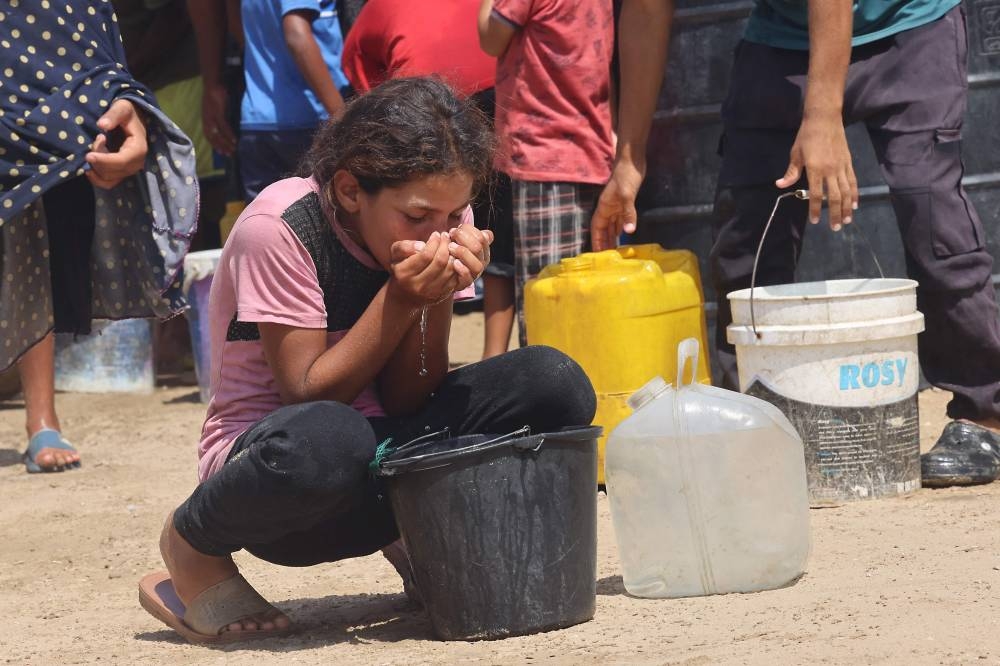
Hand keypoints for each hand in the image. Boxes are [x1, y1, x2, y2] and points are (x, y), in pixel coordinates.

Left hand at [85, 99, 147, 188]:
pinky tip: (90, 166)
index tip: (88, 155)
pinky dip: (96, 178)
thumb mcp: (122, 108)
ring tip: (94, 150)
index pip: (122, 161)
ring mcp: (129, 170)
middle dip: (98, 160)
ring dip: (96, 168)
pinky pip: (108, 183)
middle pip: (114, 171)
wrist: (132, 119)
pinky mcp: (122, 173)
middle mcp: (136, 163)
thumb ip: (113, 115)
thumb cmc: (128, 113)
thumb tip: (101, 125)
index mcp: (139, 149)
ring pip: (109, 178)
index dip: (104, 161)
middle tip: (95, 141)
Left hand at [201, 80, 236, 155]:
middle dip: (220, 146)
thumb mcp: (215, 105)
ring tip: (233, 149)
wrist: (213, 81)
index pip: (207, 134)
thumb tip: (226, 122)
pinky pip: (224, 126)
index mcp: (205, 117)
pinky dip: (229, 134)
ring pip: (217, 133)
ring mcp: (211, 115)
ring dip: (225, 142)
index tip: (221, 152)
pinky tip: (235, 140)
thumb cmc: (215, 91)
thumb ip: (219, 114)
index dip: (214, 144)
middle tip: (228, 154)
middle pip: (211, 137)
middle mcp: (206, 118)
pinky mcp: (218, 111)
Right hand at [388, 232, 460, 305]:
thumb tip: (421, 246)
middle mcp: (417, 285)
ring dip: (453, 255)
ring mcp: (431, 293)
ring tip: (450, 246)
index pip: (426, 255)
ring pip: (449, 270)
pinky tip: (453, 257)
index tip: (436, 234)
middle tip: (446, 237)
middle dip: (445, 246)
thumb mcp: (396, 254)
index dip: (434, 242)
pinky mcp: (442, 295)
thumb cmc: (402, 266)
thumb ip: (404, 246)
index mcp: (404, 274)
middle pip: (440, 262)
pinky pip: (455, 279)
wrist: (406, 292)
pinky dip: (457, 266)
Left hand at [447, 225, 493, 289]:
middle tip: (450, 236)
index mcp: (484, 249)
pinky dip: (462, 269)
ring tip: (450, 248)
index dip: (468, 230)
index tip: (455, 230)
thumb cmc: (452, 251)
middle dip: (463, 238)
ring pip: (477, 265)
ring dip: (463, 253)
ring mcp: (475, 274)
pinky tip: (454, 262)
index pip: (482, 237)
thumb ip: (471, 234)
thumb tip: (486, 233)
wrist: (442, 272)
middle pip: (478, 248)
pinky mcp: (465, 283)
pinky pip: (468, 278)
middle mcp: (482, 261)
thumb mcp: (461, 240)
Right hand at [590, 157, 643, 250]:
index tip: (596, 254)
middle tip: (607, 257)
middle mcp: (608, 208)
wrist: (632, 160)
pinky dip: (621, 228)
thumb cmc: (626, 176)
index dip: (596, 240)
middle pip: (603, 229)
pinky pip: (620, 219)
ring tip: (614, 250)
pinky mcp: (625, 202)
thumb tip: (628, 233)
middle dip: (604, 242)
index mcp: (604, 208)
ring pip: (612, 225)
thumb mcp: (627, 195)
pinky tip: (623, 234)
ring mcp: (616, 205)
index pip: (596, 228)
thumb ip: (628, 214)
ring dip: (612, 236)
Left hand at [776, 112, 857, 230]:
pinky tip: (854, 204)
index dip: (814, 209)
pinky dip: (854, 194)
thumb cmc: (807, 136)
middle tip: (835, 227)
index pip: (815, 195)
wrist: (825, 119)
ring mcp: (842, 167)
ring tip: (846, 220)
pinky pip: (853, 182)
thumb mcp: (796, 154)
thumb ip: (791, 172)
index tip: (814, 221)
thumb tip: (780, 185)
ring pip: (846, 191)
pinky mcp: (849, 163)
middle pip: (834, 197)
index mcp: (815, 169)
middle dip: (834, 214)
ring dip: (846, 207)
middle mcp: (830, 170)